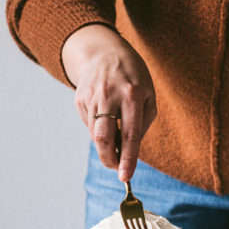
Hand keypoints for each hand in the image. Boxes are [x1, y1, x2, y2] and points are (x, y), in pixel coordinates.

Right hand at [62, 24, 156, 180]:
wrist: (104, 51)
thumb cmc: (133, 77)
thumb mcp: (148, 94)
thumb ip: (143, 122)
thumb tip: (129, 149)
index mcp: (132, 95)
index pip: (130, 133)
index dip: (128, 158)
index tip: (125, 177)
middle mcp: (110, 96)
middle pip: (104, 138)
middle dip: (109, 159)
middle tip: (116, 168)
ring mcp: (92, 97)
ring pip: (94, 134)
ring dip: (104, 146)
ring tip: (115, 141)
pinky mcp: (79, 98)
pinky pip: (89, 124)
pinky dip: (98, 129)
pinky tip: (104, 118)